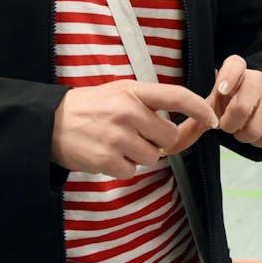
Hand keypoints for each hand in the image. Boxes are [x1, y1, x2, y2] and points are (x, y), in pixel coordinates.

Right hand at [51, 81, 217, 177]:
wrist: (49, 123)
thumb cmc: (90, 107)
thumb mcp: (120, 92)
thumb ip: (149, 104)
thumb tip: (185, 124)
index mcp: (133, 92)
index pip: (176, 96)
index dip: (199, 108)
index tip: (212, 118)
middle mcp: (128, 112)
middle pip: (169, 137)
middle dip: (160, 141)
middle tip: (138, 135)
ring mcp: (118, 137)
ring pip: (153, 157)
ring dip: (140, 155)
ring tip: (117, 143)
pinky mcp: (108, 160)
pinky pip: (133, 171)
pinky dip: (123, 167)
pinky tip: (107, 154)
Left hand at [168, 54, 261, 151]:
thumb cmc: (230, 102)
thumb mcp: (212, 105)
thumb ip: (194, 121)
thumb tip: (167, 146)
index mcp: (236, 70)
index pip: (235, 65)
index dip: (228, 77)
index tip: (219, 91)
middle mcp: (258, 78)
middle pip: (242, 106)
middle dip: (230, 124)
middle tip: (227, 126)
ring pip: (255, 126)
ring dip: (244, 136)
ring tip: (241, 130)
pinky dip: (258, 141)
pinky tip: (254, 133)